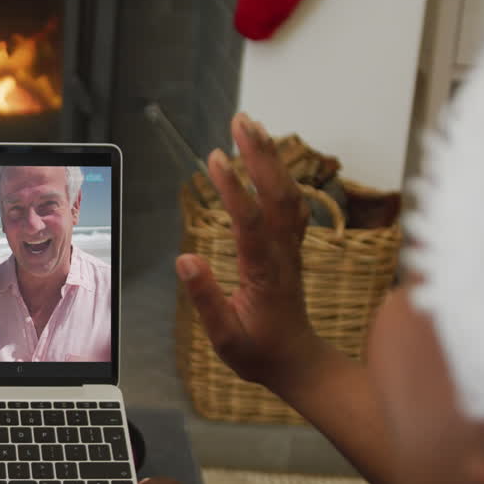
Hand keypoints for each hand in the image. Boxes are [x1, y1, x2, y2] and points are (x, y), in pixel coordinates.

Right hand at [176, 112, 322, 387]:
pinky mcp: (290, 246)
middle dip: (259, 154)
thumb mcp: (225, 337)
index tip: (215, 159)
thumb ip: (206, 298)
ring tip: (250, 127)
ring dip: (271, 158)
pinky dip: (279, 175)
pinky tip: (267, 159)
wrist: (297, 361)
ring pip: (286, 194)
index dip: (233, 188)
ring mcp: (290, 247)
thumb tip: (185, 259)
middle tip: (241, 122)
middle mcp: (282, 252)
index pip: (249, 221)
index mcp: (264, 271)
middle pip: (276, 194)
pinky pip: (289, 203)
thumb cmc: (259, 351)